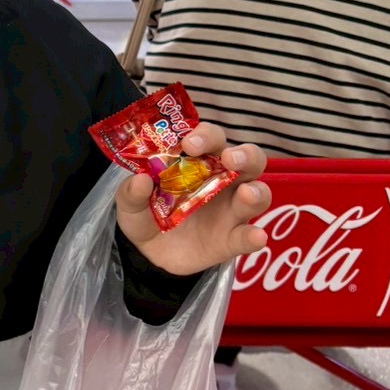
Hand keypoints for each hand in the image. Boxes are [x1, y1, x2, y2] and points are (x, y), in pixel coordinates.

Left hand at [115, 124, 270, 276]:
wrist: (147, 254)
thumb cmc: (146, 214)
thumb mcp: (130, 203)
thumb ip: (131, 192)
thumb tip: (140, 179)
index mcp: (200, 162)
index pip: (212, 138)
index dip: (206, 136)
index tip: (190, 143)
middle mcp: (223, 180)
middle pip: (249, 159)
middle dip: (244, 155)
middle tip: (229, 159)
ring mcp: (231, 210)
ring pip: (259, 193)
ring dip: (257, 191)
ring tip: (246, 194)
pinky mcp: (232, 239)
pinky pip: (248, 236)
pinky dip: (254, 236)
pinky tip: (256, 236)